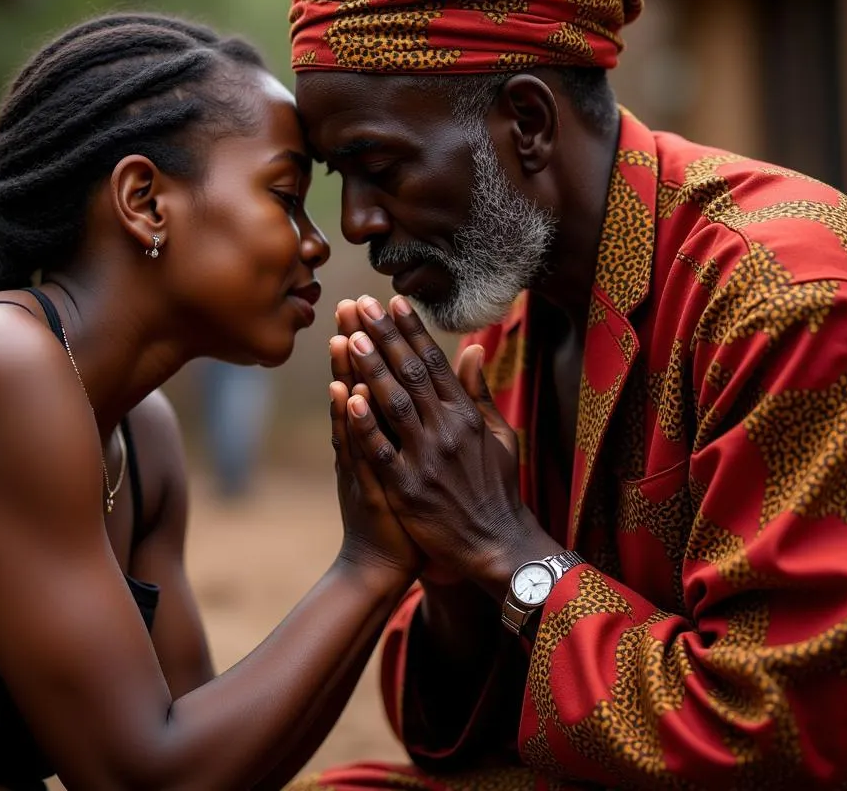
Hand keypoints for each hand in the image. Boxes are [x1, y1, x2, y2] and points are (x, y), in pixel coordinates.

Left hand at [344, 296, 560, 598]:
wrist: (498, 545)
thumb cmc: (497, 487)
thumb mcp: (498, 436)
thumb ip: (478, 391)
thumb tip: (470, 348)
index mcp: (466, 415)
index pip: (435, 363)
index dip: (412, 330)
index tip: (393, 302)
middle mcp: (447, 431)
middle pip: (411, 374)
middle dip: (384, 337)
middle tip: (361, 305)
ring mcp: (427, 459)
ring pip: (394, 404)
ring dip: (371, 368)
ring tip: (351, 336)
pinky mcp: (408, 489)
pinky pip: (382, 451)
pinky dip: (365, 423)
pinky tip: (347, 396)